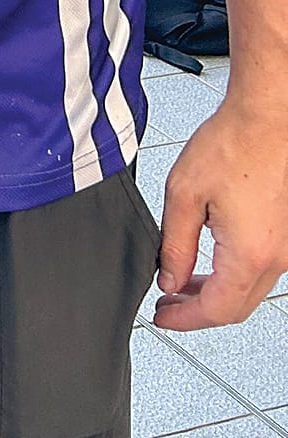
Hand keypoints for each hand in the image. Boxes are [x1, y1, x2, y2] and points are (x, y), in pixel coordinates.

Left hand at [153, 93, 287, 329]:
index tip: (162, 317)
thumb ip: (175, 244)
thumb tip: (169, 278)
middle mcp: (277, 258)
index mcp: (249, 254)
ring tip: (181, 282)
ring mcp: (287, 248)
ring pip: (250, 290)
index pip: (216, 309)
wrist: (268, 117)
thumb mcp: (184, 194)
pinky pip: (261, 269)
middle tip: (168, 304)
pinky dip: (233, 273)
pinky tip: (209, 260)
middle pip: (236, 307)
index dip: (184, 320)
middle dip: (197, 310)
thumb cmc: (233, 143)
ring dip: (216, 291)